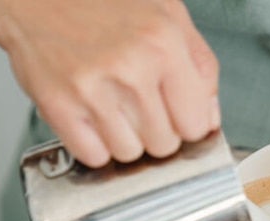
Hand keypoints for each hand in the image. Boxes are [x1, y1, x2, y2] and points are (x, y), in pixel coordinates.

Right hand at [0, 0, 219, 166]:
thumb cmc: (103, 2)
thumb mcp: (169, 15)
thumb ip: (201, 67)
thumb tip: (210, 119)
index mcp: (165, 44)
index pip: (197, 125)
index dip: (187, 124)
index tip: (176, 115)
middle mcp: (131, 68)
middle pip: (164, 145)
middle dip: (156, 131)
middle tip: (139, 105)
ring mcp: (92, 90)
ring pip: (130, 154)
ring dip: (125, 139)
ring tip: (113, 106)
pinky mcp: (58, 107)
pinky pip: (94, 156)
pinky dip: (95, 144)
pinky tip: (93, 117)